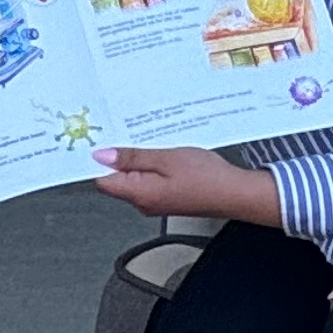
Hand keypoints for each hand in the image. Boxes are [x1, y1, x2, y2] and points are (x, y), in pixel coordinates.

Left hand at [90, 148, 281, 224]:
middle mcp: (143, 202)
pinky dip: (150, 164)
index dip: (97, 159)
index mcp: (139, 193)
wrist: (235, 193)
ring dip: (136, 157)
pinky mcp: (166, 197)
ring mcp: (154, 201)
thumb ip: (132, 157)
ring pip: (133, 176)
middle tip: (122, 130)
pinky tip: (159, 150)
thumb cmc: (207, 177)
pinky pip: (148, 179)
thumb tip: (101, 156)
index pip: (102, 179)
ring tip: (146, 137)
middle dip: (117, 154)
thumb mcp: (166, 158)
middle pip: (116, 177)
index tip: (97, 138)